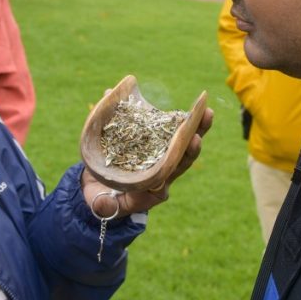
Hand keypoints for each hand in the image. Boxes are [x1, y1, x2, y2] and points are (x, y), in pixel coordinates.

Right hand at [82, 107, 213, 215]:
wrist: (92, 190)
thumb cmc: (104, 203)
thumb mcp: (107, 207)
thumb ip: (110, 206)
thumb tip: (113, 205)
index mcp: (157, 181)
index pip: (178, 165)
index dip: (188, 153)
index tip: (196, 139)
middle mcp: (158, 162)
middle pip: (182, 145)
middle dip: (196, 129)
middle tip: (208, 113)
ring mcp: (148, 148)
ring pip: (168, 131)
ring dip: (182, 116)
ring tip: (198, 101)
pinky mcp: (133, 137)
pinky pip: (138, 121)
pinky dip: (131, 107)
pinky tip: (124, 92)